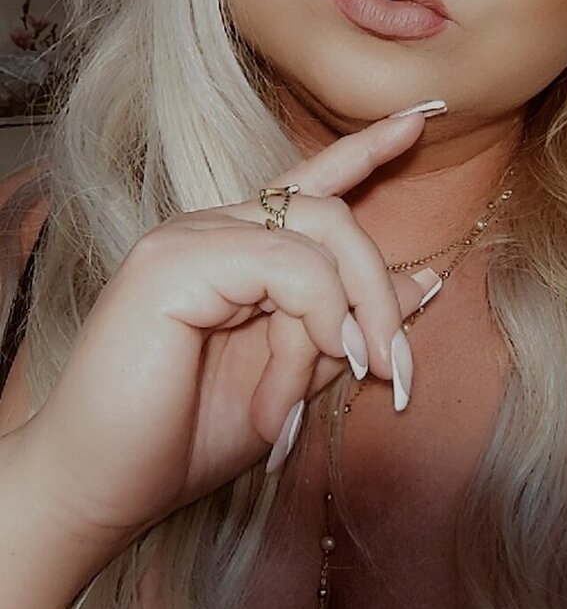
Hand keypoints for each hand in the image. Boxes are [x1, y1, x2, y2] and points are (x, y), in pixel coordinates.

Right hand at [24, 110, 437, 547]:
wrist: (100, 491)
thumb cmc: (182, 438)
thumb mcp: (291, 380)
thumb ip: (347, 326)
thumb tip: (423, 282)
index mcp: (233, 249)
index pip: (307, 183)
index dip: (364, 149)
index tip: (420, 117)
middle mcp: (209, 230)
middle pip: (332, 213)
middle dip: (377, 293)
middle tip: (389, 372)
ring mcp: (188, 239)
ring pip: (317, 237)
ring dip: (337, 329)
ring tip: (299, 409)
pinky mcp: (173, 264)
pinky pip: (286, 266)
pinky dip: (311, 325)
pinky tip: (286, 390)